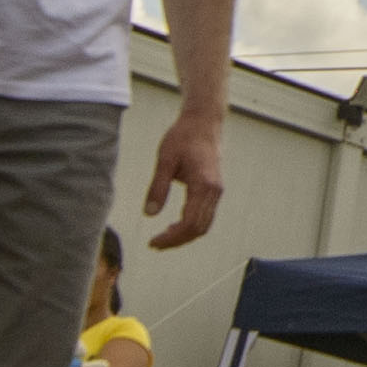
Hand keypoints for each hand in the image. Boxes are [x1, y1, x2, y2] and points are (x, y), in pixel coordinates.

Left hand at [142, 115, 227, 250]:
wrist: (203, 122)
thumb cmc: (183, 136)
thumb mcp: (165, 159)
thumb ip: (157, 187)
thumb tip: (149, 214)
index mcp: (203, 185)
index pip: (189, 223)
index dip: (171, 237)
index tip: (153, 242)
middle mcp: (214, 191)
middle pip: (198, 229)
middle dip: (176, 241)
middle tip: (154, 244)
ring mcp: (217, 191)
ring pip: (204, 225)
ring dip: (185, 236)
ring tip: (163, 237)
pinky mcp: (215, 190)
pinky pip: (206, 216)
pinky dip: (191, 226)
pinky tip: (175, 225)